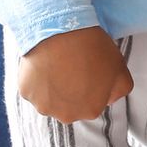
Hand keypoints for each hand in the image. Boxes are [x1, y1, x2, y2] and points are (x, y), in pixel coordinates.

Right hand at [17, 25, 131, 122]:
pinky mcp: (26, 92)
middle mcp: (67, 115)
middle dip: (72, 91)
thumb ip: (119, 90)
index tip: (89, 72)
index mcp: (91, 110)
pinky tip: (44, 64)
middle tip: (72, 68)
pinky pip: (32, 89)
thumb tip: (109, 98)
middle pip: (70, 105)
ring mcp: (43, 105)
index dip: (92, 87)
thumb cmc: (93, 48)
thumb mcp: (121, 69)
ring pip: (49, 99)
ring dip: (53, 88)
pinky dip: (37, 80)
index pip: (93, 103)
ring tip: (57, 65)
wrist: (63, 31)